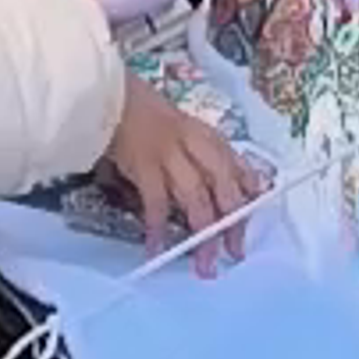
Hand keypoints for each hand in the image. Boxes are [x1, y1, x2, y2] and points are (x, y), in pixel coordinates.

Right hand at [107, 76, 262, 271]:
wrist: (106, 93)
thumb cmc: (140, 110)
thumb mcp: (178, 126)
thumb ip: (198, 153)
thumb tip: (219, 190)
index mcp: (203, 134)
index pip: (236, 166)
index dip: (248, 194)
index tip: (253, 220)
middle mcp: (193, 143)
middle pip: (223, 186)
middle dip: (232, 223)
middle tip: (235, 253)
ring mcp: (169, 153)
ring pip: (196, 198)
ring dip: (203, 235)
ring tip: (204, 265)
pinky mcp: (143, 163)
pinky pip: (156, 202)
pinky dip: (157, 227)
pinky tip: (156, 248)